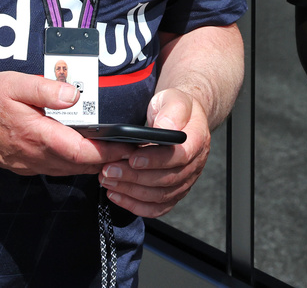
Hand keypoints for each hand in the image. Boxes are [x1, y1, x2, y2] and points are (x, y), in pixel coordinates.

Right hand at [0, 71, 132, 176]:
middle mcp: (34, 157)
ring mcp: (27, 165)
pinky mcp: (22, 165)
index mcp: (36, 136)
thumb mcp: (15, 83)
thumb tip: (74, 95)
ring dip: (91, 163)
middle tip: (130, 149)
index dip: (109, 153)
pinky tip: (82, 151)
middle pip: (80, 166)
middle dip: (107, 160)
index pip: (82, 153)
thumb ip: (47, 89)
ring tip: (113, 151)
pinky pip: (55, 169)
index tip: (130, 147)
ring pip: (68, 170)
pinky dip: (73, 163)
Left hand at [97, 88, 211, 217]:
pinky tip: (118, 195)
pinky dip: (136, 205)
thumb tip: (166, 128)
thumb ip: (172, 111)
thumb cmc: (175, 108)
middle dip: (135, 177)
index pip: (180, 156)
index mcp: (197, 140)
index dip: (156, 160)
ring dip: (131, 191)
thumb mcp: (174, 99)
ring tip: (108, 180)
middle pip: (167, 179)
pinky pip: (157, 207)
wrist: (181, 117)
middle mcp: (195, 164)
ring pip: (160, 196)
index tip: (132, 158)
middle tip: (110, 170)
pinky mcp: (174, 192)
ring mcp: (185, 180)